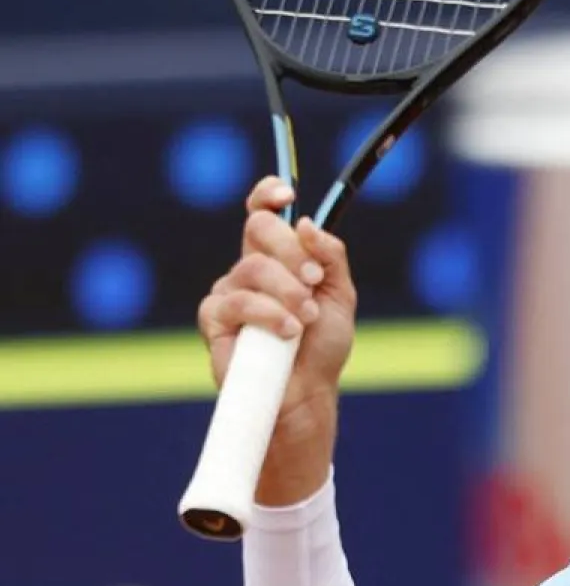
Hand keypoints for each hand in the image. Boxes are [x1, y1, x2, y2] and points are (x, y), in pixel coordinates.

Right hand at [197, 176, 357, 504]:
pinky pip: (237, 301)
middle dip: (293, 251)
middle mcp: (250, 267)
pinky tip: (288, 331)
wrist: (307, 391)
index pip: (263, 212)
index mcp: (280, 256)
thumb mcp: (339, 293)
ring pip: (253, 266)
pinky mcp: (213, 319)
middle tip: (313, 280)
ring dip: (288, 290)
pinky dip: (269, 313)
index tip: (285, 193)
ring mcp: (229, 291)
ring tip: (305, 318)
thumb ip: (329, 256)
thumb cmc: (322, 345)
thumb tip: (306, 224)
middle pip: (259, 229)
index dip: (268, 194)